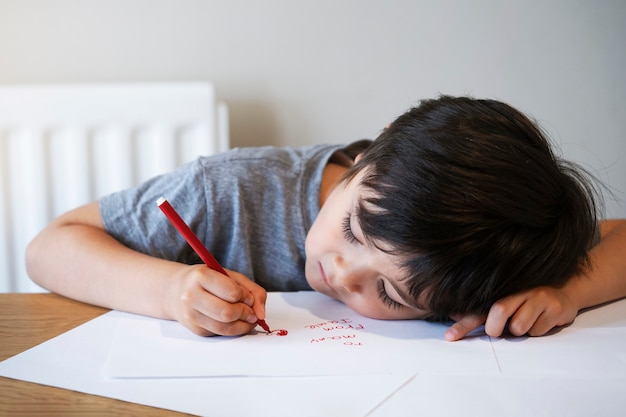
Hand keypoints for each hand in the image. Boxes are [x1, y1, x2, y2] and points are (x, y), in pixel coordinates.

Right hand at [169, 264, 266, 336]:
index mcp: (201, 276)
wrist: (177, 291)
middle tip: (251, 311)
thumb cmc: (208, 281)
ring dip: (243, 324)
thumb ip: (252, 290)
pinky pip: (221, 333)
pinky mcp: (195, 329)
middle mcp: (191, 296)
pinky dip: (234, 329)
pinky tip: (236, 321)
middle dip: (246, 313)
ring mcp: (191, 315)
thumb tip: (261, 313)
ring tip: (247, 317)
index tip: (249, 297)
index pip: (232, 292)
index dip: (246, 296)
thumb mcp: (230, 276)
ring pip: (225, 327)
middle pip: (227, 313)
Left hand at [444, 286, 579, 340]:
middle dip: (496, 328)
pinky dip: (538, 331)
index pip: (478, 310)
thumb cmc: (527, 301)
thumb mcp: (505, 302)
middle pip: (499, 311)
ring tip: (527, 322)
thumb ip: (481, 311)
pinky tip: (543, 321)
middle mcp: (518, 290)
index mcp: (502, 291)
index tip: (450, 336)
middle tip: (500, 330)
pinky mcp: (554, 307)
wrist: (563, 294)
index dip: (464, 324)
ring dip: (521, 331)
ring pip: (520, 326)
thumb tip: (453, 314)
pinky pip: (538, 331)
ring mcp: (537, 297)